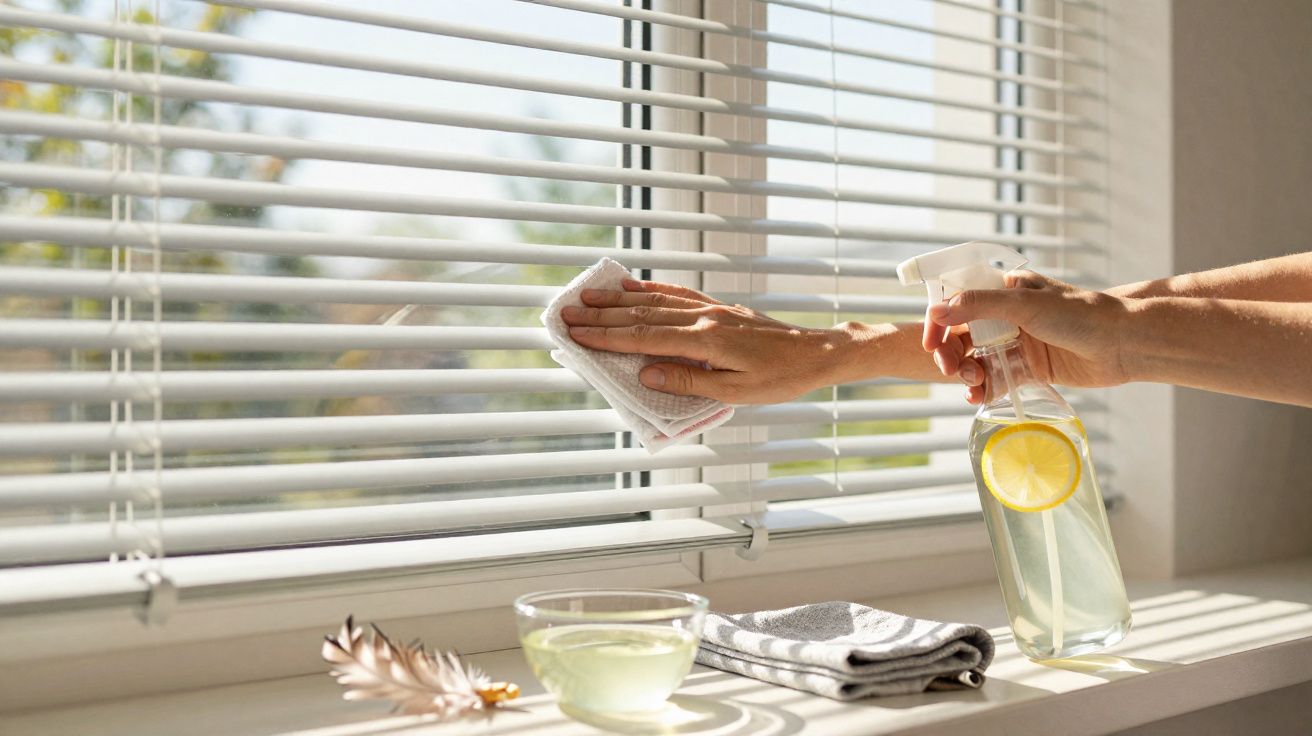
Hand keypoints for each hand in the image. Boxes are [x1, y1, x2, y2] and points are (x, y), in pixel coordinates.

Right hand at [561, 279, 855, 403]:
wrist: (815, 353)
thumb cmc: (779, 379)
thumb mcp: (735, 392)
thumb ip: (687, 382)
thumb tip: (646, 374)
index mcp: (705, 341)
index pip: (645, 338)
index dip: (607, 337)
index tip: (575, 334)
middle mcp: (704, 318)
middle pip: (642, 315)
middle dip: (601, 315)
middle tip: (566, 314)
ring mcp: (711, 309)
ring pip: (655, 300)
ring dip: (618, 299)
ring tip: (588, 297)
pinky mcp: (718, 307)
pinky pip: (677, 293)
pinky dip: (650, 289)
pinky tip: (632, 287)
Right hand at [924, 271, 1131, 403]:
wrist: (1122, 344)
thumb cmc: (1079, 314)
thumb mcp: (1024, 304)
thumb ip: (979, 305)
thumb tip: (937, 311)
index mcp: (1005, 290)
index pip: (958, 301)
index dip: (939, 321)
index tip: (931, 343)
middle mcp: (1007, 315)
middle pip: (963, 334)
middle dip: (951, 353)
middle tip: (949, 369)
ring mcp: (1018, 342)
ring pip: (978, 358)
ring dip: (967, 373)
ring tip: (971, 384)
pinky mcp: (1029, 367)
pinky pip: (997, 378)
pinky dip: (985, 388)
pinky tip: (979, 397)